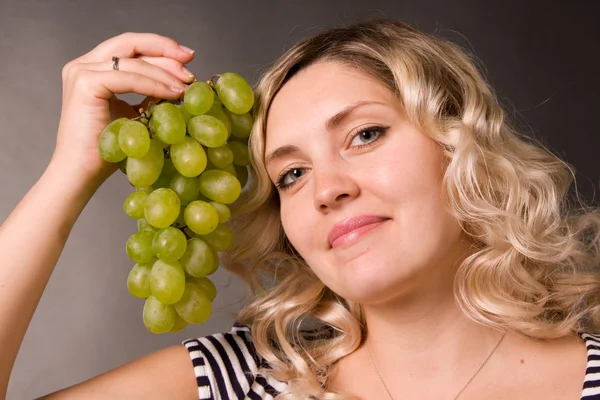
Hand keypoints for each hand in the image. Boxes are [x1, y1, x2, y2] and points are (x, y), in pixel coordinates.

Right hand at [52, 32, 195, 184]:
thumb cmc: (108, 150)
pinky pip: (128, 78)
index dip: (160, 47)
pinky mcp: (85, 83)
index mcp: (93, 69)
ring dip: (164, 72)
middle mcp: (84, 65)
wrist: (84, 172)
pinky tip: (173, 94)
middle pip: (130, 43)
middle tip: (191, 61)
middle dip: (165, 50)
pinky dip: (154, 84)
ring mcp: (82, 72)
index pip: (130, 47)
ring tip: (186, 85)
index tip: (188, 57)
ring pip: (133, 61)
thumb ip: (149, 95)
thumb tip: (179, 84)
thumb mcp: (135, 115)